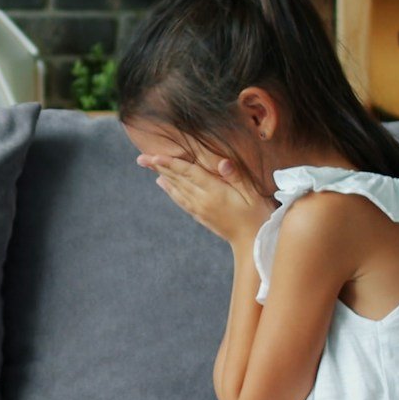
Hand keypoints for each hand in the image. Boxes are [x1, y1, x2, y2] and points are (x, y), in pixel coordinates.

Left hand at [139, 152, 269, 242]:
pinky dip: (170, 190)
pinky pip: (181, 200)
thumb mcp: (253, 193)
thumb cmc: (258, 215)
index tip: (154, 156)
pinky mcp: (200, 216)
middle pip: (178, 180)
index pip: (189, 174)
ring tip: (148, 165)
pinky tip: (163, 182)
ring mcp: (200, 209)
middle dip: (159, 167)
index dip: (172, 163)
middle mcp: (203, 201)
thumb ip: (237, 177)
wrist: (253, 244)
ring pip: (177, 189)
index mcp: (215, 193)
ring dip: (162, 175)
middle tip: (141, 158)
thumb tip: (223, 163)